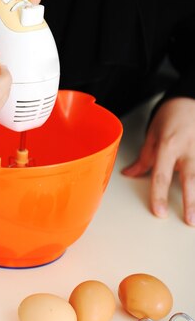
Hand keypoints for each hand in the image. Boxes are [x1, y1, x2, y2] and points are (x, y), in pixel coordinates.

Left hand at [122, 97, 194, 225]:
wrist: (190, 99)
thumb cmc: (171, 116)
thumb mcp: (152, 135)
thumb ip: (145, 157)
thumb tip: (130, 173)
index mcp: (169, 146)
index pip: (161, 175)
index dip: (159, 195)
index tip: (159, 212)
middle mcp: (189, 149)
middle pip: (190, 180)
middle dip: (191, 202)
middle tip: (190, 221)